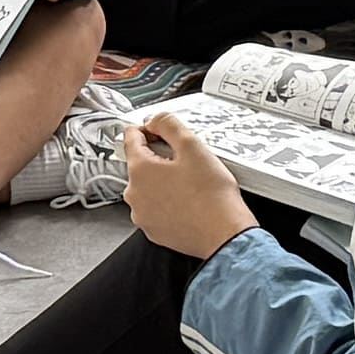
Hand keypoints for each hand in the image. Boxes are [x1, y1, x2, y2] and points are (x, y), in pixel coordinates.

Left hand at [119, 108, 255, 258]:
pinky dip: (168, 203)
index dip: (147, 129)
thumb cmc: (212, 196)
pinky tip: (188, 201)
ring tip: (190, 184)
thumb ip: (169, 125)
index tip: (159, 130)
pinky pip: (155, 209)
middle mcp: (134, 194)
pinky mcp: (153, 231)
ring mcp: (142, 215)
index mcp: (140, 170)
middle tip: (185, 162)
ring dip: (163, 182)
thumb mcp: (193, 146)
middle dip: (159, 159)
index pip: (130, 138)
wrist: (224, 234)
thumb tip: (155, 119)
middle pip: (140, 164)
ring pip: (148, 188)